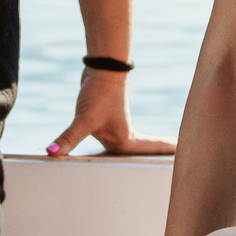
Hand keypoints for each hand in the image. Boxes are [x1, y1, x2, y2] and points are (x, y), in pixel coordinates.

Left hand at [44, 68, 174, 157]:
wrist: (101, 69)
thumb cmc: (99, 94)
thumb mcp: (84, 120)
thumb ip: (68, 138)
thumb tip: (52, 152)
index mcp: (124, 141)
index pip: (150, 154)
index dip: (167, 158)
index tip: (184, 163)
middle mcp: (123, 138)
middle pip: (144, 154)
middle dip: (159, 160)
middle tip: (178, 165)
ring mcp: (114, 130)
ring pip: (129, 148)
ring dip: (142, 155)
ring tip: (158, 160)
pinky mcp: (104, 123)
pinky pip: (111, 140)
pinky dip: (119, 147)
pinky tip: (116, 151)